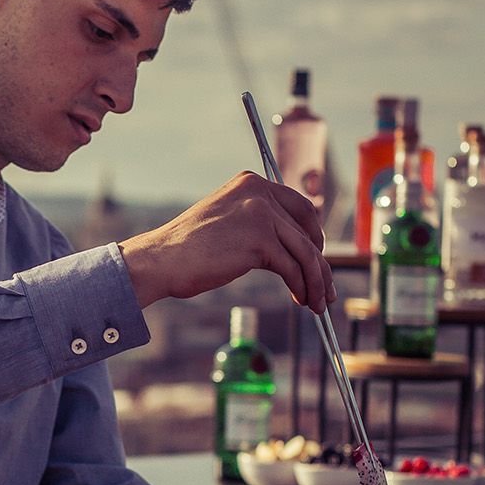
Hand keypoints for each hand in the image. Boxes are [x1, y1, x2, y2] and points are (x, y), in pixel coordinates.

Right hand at [118, 171, 335, 312]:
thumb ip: (258, 223)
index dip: (314, 235)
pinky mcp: (260, 240)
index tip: (318, 258)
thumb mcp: (228, 221)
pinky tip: (300, 299)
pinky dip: (301, 287)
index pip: (300, 207)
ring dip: (316, 281)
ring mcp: (261, 214)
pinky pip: (293, 268)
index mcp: (251, 182)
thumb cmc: (188, 249)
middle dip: (320, 263)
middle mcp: (259, 192)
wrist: (160, 260)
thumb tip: (295, 247)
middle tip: (325, 288)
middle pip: (308, 230)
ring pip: (305, 252)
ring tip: (316, 302)